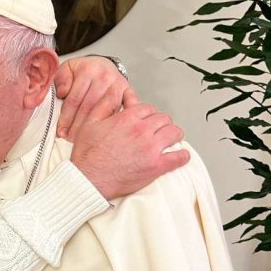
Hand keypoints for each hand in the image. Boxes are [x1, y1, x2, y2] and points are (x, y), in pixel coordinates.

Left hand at [55, 55, 135, 141]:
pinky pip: (124, 109)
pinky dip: (116, 121)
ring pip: (104, 111)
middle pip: (89, 107)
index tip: (61, 130)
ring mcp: (118, 85)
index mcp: (87, 70)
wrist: (102, 65)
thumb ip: (61, 79)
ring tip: (84, 139)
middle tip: (70, 139)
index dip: (66, 117)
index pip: (74, 99)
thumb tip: (62, 93)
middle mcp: (104, 77)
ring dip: (94, 127)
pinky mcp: (128, 91)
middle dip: (78, 126)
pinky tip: (107, 131)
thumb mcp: (67, 69)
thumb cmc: (82, 71)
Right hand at [70, 89, 189, 199]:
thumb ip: (105, 104)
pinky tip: (180, 155)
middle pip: (164, 119)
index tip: (147, 118)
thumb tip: (115, 91)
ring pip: (175, 133)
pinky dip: (182, 156)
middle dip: (161, 123)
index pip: (148, 108)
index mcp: (127, 118)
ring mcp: (151, 148)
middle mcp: (141, 131)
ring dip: (174, 135)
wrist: (89, 178)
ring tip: (170, 139)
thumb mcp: (90, 122)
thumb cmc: (87, 154)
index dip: (149, 112)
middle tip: (158, 129)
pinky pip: (179, 157)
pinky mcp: (156, 166)